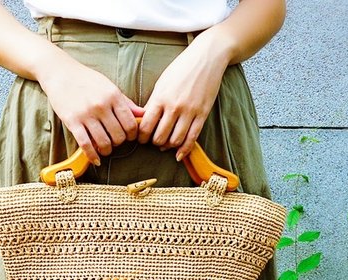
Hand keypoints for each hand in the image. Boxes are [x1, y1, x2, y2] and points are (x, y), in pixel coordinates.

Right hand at [38, 59, 143, 164]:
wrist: (60, 73)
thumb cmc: (87, 80)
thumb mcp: (109, 87)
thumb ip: (126, 102)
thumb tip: (143, 114)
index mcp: (113, 96)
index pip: (130, 123)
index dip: (132, 134)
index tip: (129, 136)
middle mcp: (101, 106)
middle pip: (119, 136)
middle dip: (119, 143)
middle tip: (115, 141)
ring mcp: (86, 114)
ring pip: (104, 142)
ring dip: (107, 150)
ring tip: (106, 149)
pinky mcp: (72, 122)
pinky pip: (86, 144)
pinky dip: (92, 156)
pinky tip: (96, 159)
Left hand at [137, 29, 232, 160]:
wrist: (207, 57)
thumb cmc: (181, 69)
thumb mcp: (162, 83)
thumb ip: (153, 103)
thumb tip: (144, 122)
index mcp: (160, 98)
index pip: (145, 127)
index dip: (141, 137)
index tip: (141, 138)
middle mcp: (174, 107)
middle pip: (159, 137)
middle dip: (154, 143)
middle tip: (153, 141)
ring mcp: (190, 111)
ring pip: (175, 141)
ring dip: (168, 146)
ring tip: (165, 144)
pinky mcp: (203, 114)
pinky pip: (192, 138)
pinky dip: (184, 150)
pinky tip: (178, 155)